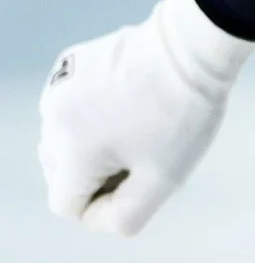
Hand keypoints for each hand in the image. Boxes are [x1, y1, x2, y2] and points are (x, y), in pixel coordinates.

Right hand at [37, 0, 254, 234]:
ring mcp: (58, 88)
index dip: (106, 203)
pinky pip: (74, 103)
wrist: (194, 44)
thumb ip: (124, 216)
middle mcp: (53, 120)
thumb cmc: (184, 113)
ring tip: (143, 122)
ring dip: (97, 141)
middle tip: (148, 149)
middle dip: (100, 172)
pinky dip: (96, 109)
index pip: (69, 205)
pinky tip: (134, 96)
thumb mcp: (164, 178)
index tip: (143, 177)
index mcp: (70, 153)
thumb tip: (97, 217)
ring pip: (67, 137)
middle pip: (63, 172)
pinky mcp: (71, 64)